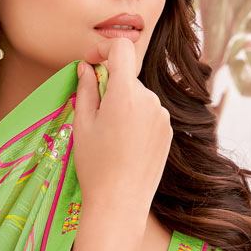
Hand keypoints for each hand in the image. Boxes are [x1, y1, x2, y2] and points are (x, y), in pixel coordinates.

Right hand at [72, 36, 172, 214]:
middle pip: (128, 78)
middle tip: (95, 117)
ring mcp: (162, 116)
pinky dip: (137, 120)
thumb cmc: (95, 165)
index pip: (121, 48)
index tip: (91, 63)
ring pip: (139, 97)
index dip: (104, 50)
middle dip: (111, 88)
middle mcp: (149, 100)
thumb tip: (87, 67)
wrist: (120, 201)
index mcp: (125, 94)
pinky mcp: (168, 131)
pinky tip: (126, 146)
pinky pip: (149, 114)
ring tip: (112, 138)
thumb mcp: (82, 124)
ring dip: (124, 105)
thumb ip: (86, 89)